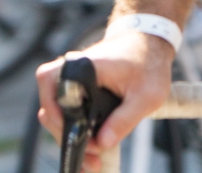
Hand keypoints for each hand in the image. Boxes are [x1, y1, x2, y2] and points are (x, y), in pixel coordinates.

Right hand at [35, 30, 174, 170]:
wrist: (150, 41)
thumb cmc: (149, 63)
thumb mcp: (147, 96)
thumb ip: (124, 119)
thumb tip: (102, 143)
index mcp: (85, 67)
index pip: (54, 95)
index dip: (62, 122)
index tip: (83, 140)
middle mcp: (70, 69)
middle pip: (51, 110)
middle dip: (68, 137)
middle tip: (93, 157)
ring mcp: (70, 77)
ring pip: (56, 112)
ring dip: (70, 136)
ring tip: (92, 160)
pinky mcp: (75, 86)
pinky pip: (66, 109)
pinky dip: (75, 128)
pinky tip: (90, 147)